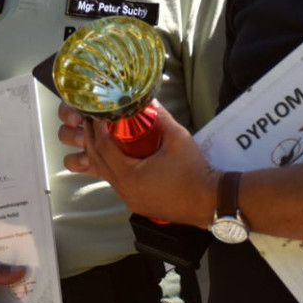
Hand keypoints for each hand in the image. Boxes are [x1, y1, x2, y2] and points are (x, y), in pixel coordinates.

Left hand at [58, 100, 218, 226]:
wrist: (210, 201)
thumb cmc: (194, 170)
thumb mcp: (177, 138)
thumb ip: (160, 117)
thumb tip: (148, 99)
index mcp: (129, 175)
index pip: (103, 147)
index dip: (98, 128)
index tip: (98, 113)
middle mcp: (124, 190)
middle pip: (97, 161)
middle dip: (91, 139)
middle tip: (92, 120)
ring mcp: (130, 199)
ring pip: (105, 175)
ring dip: (99, 155)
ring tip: (101, 136)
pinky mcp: (137, 203)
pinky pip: (117, 183)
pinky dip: (112, 168)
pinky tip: (118, 156)